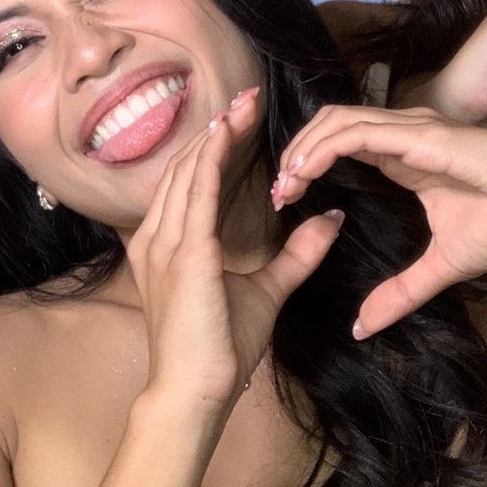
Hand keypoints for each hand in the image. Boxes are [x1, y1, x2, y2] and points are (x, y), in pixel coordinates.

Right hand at [128, 89, 343, 412]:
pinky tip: (227, 133)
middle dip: (218, 129)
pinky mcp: (183, 253)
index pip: (191, 181)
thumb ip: (296, 254)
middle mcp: (155, 237)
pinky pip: (196, 193)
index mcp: (168, 245)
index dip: (215, 146)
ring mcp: (163, 243)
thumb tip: (330, 220)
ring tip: (241, 103)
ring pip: (188, 171)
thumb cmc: (221, 349)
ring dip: (217, 134)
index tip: (241, 116)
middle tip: (246, 95)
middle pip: (186, 166)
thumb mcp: (266, 291)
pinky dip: (211, 159)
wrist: (196, 391)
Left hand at [273, 107, 486, 336]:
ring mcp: (413, 130)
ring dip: (302, 149)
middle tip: (275, 194)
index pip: (338, 144)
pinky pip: (360, 131)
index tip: (283, 202)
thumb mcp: (443, 267)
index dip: (304, 165)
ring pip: (336, 121)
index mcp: (403, 156)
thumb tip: (363, 328)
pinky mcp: (425, 135)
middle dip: (294, 154)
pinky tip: (305, 172)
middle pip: (327, 125)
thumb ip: (401, 293)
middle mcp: (402, 134)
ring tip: (284, 184)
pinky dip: (325, 148)